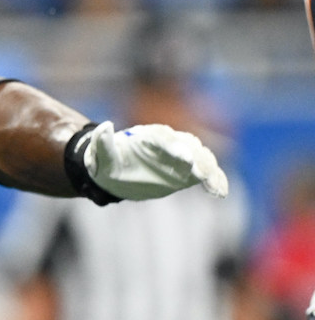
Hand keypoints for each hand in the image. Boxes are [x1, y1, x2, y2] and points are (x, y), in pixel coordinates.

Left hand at [82, 121, 228, 199]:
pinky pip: (207, 172)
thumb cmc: (106, 164)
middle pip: (188, 146)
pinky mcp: (188, 170)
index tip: (185, 158)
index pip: (163, 138)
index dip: (175, 147)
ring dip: (209, 170)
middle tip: (200, 174)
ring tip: (214, 188)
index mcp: (147, 136)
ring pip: (201, 158)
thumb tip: (105, 126)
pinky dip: (216, 180)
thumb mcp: (98, 157)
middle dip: (196, 159)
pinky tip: (220, 193)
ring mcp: (181, 156)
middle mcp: (168, 142)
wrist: (116, 173)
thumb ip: (102, 143)